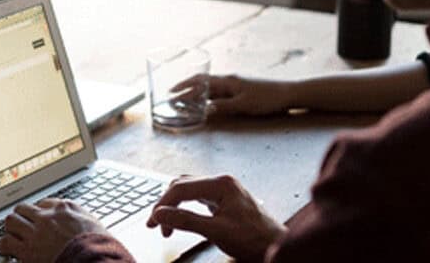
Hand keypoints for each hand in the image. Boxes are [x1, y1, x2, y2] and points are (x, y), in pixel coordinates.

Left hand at [0, 198, 113, 261]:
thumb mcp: (94, 223)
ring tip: (13, 236)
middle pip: (23, 208)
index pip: (43, 202)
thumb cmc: (99, 246)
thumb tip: (75, 219)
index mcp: (64, 208)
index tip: (38, 219)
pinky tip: (8, 250)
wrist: (94, 261)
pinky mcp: (27, 251)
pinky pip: (5, 242)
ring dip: (11, 229)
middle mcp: (47, 217)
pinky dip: (5, 246)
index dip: (39, 212)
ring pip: (11, 221)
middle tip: (22, 226)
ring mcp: (35, 233)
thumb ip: (79, 217)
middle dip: (21, 217)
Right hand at [147, 175, 285, 262]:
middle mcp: (222, 182)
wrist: (276, 247)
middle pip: (182, 186)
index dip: (163, 205)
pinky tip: (181, 218)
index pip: (181, 188)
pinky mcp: (224, 199)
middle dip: (166, 205)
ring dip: (174, 206)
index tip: (153, 222)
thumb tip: (160, 214)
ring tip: (166, 224)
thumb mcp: (216, 231)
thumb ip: (186, 221)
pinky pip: (197, 197)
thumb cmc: (254, 239)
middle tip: (155, 225)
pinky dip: (185, 208)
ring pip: (189, 190)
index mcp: (221, 184)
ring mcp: (224, 190)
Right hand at [172, 74, 290, 115]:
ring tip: (184, 100)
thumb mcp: (244, 105)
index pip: (200, 82)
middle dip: (186, 88)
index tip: (171, 93)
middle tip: (172, 95)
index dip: (184, 87)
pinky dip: (207, 96)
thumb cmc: (267, 99)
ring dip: (195, 92)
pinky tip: (205, 102)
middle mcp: (228, 80)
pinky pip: (218, 92)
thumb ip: (223, 106)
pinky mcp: (240, 90)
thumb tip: (205, 109)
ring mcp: (234, 85)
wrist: (287, 94)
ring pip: (209, 87)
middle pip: (202, 82)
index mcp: (227, 81)